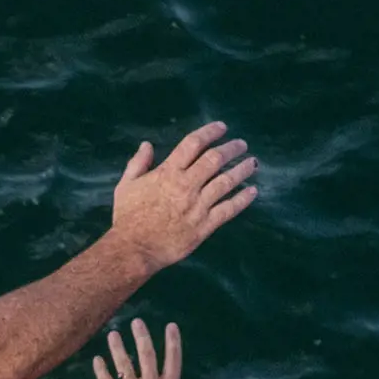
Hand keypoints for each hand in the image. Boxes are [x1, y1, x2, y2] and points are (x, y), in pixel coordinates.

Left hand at [94, 319, 215, 378]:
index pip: (173, 359)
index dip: (172, 341)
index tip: (170, 326)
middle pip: (146, 355)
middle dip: (142, 336)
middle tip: (136, 321)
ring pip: (124, 365)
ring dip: (118, 348)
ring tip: (113, 334)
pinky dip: (101, 371)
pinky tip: (96, 360)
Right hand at [109, 122, 257, 271]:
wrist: (133, 250)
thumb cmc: (127, 218)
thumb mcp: (126, 185)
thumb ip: (138, 163)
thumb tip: (147, 144)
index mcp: (168, 173)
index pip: (193, 144)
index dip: (210, 132)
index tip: (222, 127)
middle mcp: (186, 186)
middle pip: (215, 159)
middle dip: (231, 148)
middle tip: (241, 144)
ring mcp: (197, 207)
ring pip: (225, 182)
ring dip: (241, 170)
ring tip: (252, 163)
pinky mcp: (204, 227)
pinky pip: (228, 210)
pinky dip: (242, 199)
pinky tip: (252, 191)